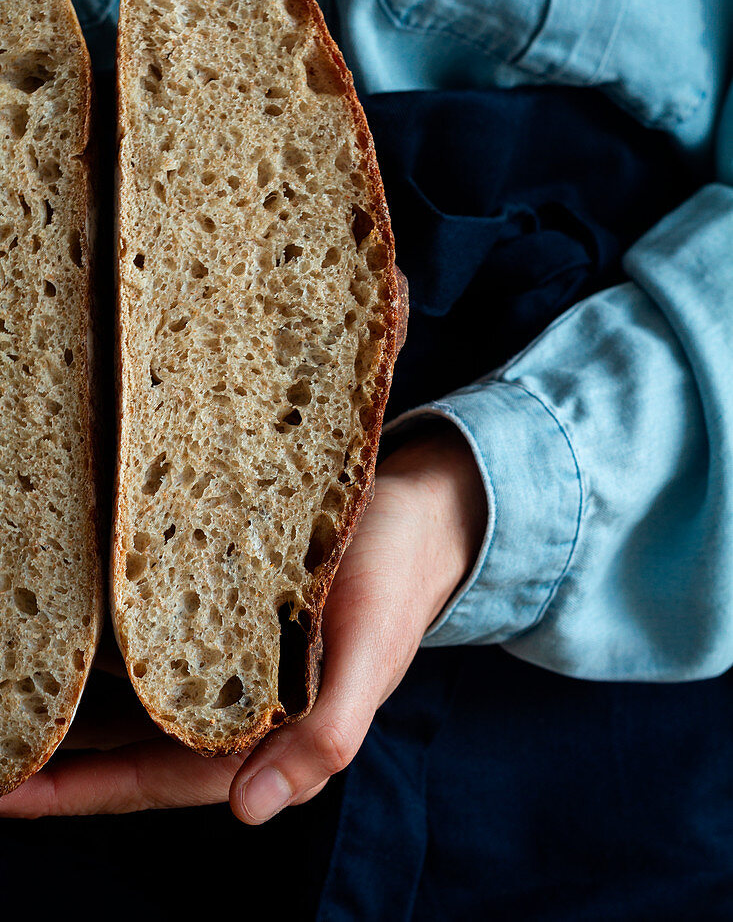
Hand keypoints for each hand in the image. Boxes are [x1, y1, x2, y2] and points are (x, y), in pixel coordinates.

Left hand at [0, 425, 485, 818]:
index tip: (11, 792)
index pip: (161, 777)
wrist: (417, 513)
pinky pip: (155, 643)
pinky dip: (112, 651)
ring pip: (138, 699)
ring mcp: (229, 660)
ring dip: (77, 706)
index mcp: (274, 730)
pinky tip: (72, 639)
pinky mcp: (226, 613)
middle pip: (134, 746)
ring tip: (12, 698)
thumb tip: (250, 811)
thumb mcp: (371, 654)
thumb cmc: (395, 578)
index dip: (85, 792)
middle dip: (62, 755)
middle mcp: (241, 704)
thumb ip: (326, 736)